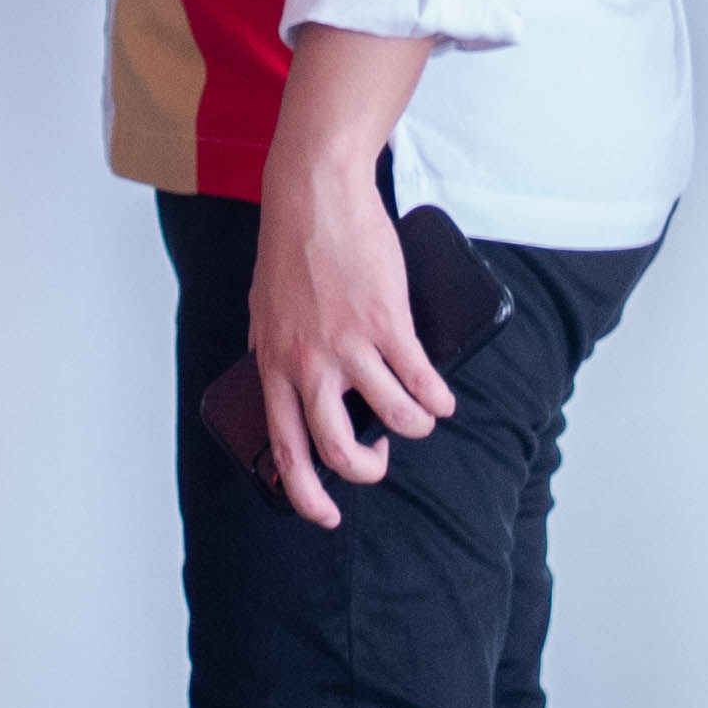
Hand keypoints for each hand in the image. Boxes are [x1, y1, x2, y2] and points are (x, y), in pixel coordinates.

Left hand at [239, 175, 449, 530]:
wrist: (314, 194)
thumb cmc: (289, 250)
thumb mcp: (264, 311)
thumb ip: (273, 350)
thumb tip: (279, 382)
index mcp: (275, 365)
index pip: (285, 449)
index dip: (306, 494)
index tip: (325, 513)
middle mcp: (309, 364)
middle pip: (339, 450)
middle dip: (367, 471)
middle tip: (379, 463)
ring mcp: (349, 344)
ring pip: (392, 418)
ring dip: (415, 427)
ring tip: (421, 419)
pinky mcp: (385, 321)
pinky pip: (420, 379)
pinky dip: (437, 398)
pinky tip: (443, 399)